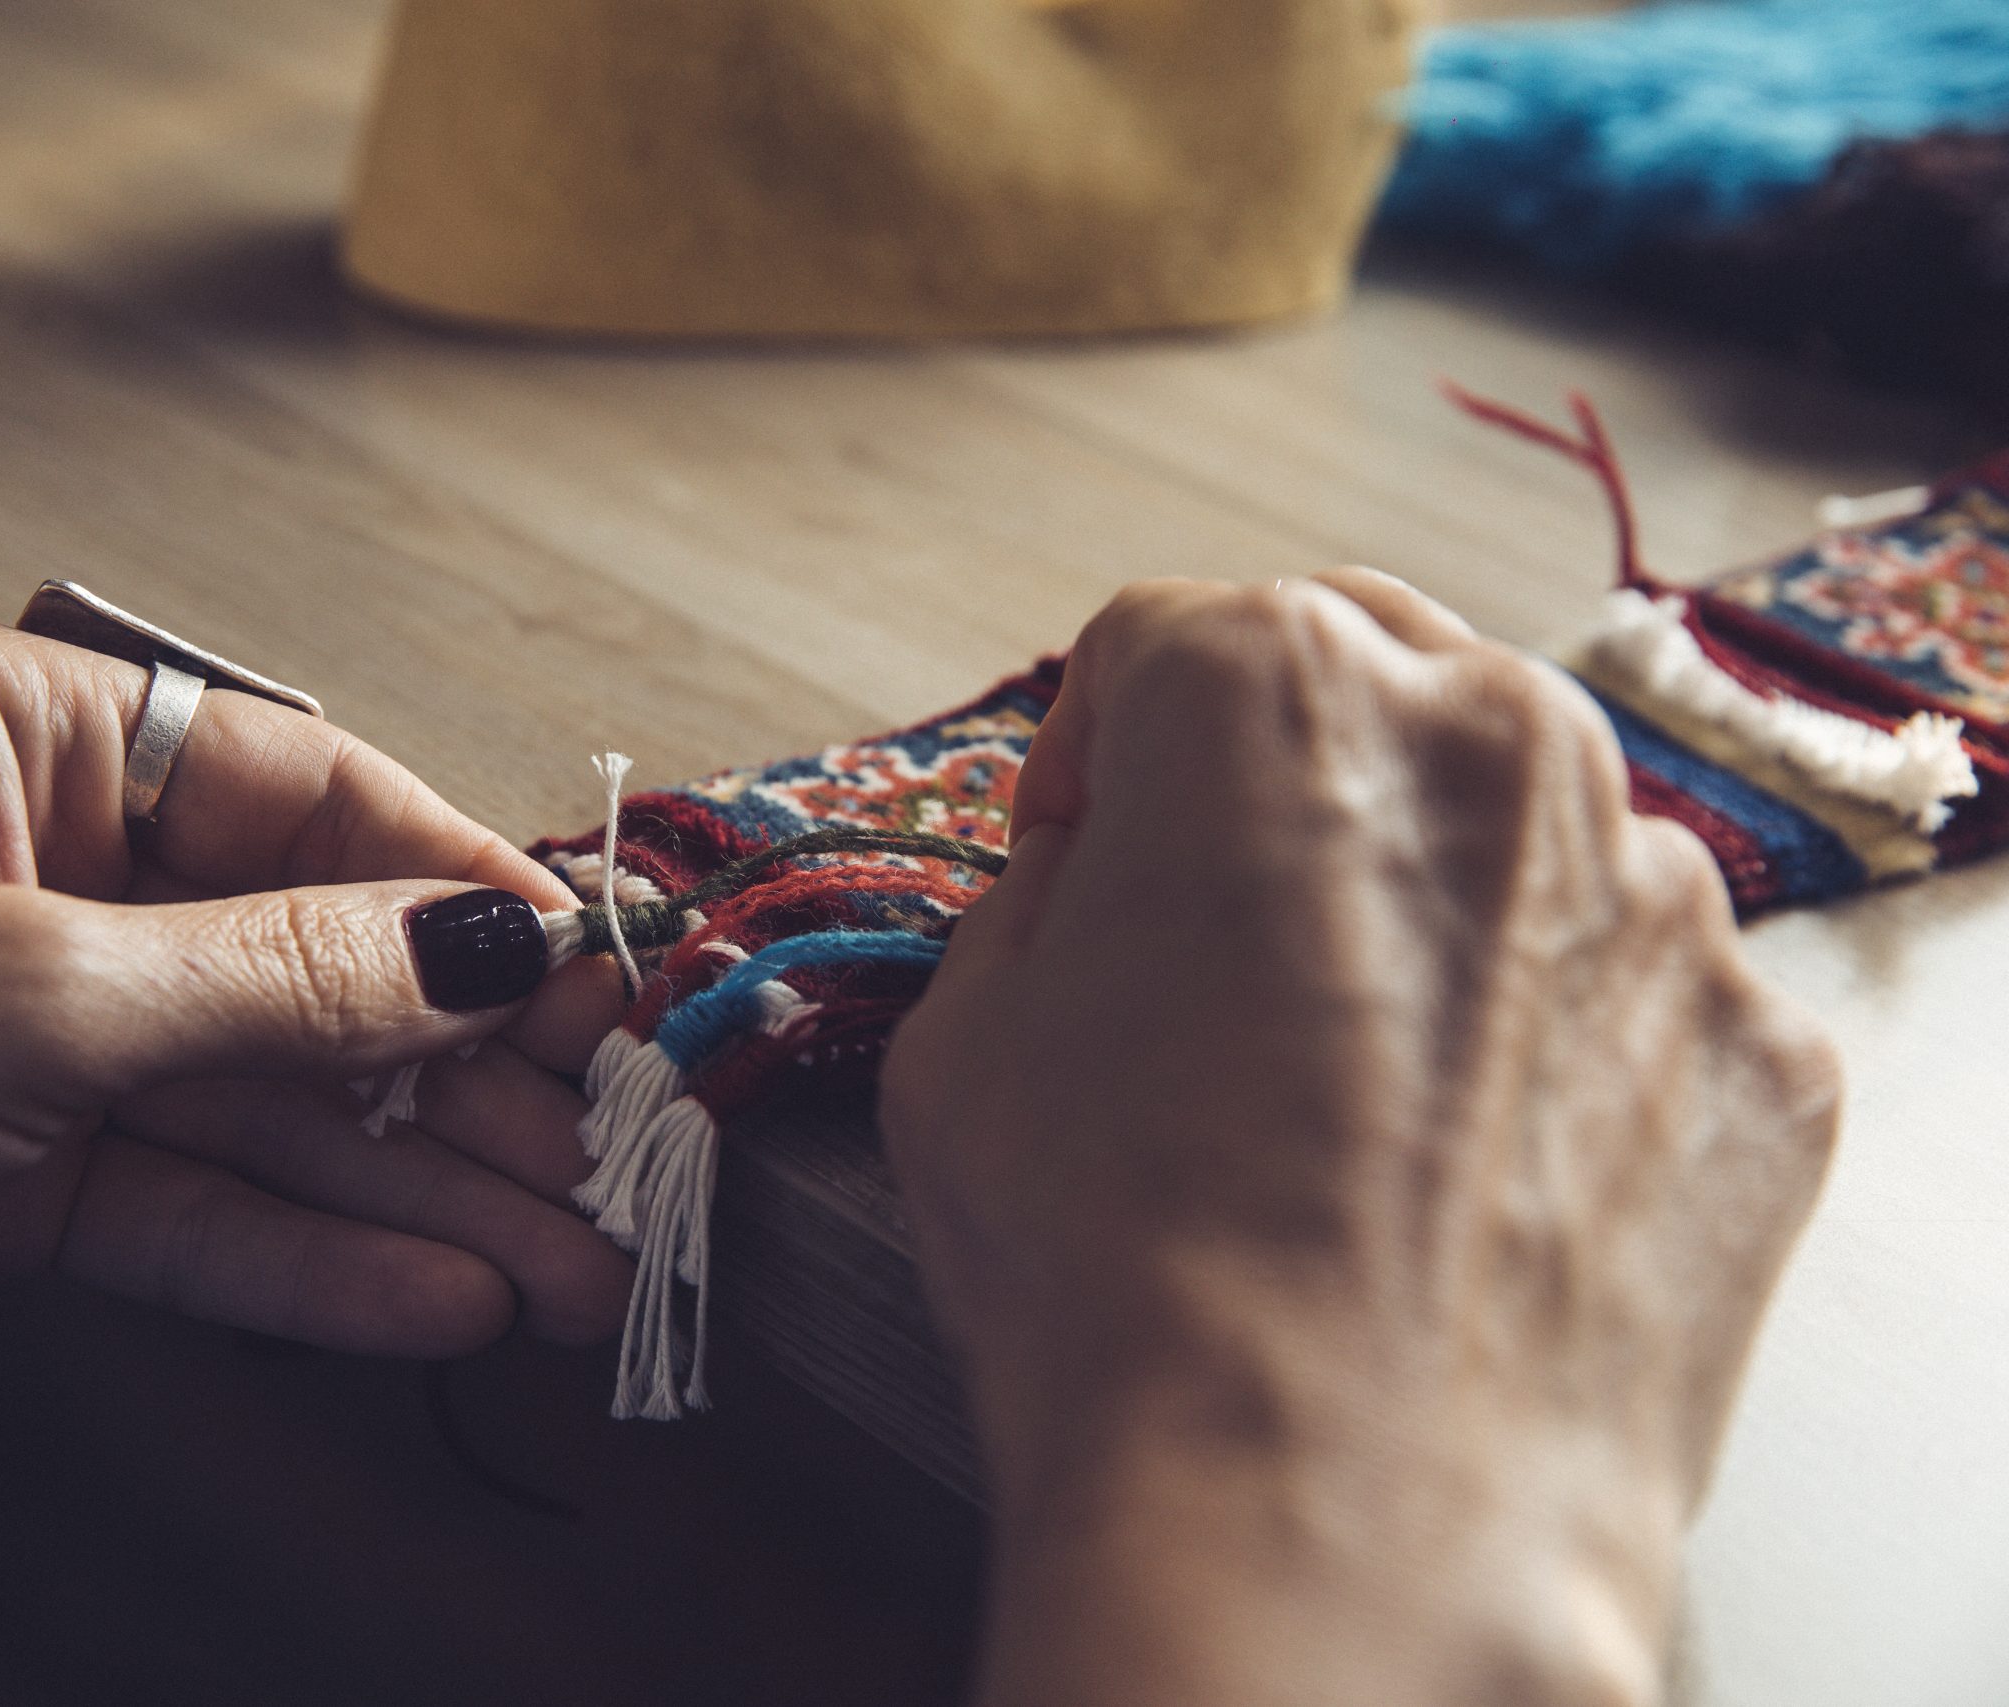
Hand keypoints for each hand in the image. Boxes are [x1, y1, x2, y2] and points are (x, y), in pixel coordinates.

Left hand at [0, 615, 629, 1474]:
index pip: (305, 795)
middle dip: (463, 1074)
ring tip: (570, 1261)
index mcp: (24, 743)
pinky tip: (438, 1301)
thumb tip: (477, 948)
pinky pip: (199, 1208)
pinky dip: (314, 1260)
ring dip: (421, 1193)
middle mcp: (43, 873)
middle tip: (608, 1150)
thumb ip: (272, 986)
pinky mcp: (12, 1175)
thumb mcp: (20, 999)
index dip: (465, 888)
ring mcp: (33, 1032)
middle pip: (310, 965)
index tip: (594, 973)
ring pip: (273, 1108)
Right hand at [881, 572, 1839, 1706]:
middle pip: (1364, 676)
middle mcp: (1494, 743)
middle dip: (1274, 777)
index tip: (1080, 861)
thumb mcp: (963, 1041)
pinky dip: (1549, 1042)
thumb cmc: (1128, 1281)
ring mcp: (1654, 893)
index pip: (1161, 640)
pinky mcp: (1756, 1046)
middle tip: (1214, 930)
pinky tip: (1460, 1173)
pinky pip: (1627, 988)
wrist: (1337, 1524)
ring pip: (1511, 829)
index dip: (1087, 763)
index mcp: (1271, 691)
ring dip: (1422, 903)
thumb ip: (1038, 896)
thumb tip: (1102, 881)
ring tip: (1341, 1089)